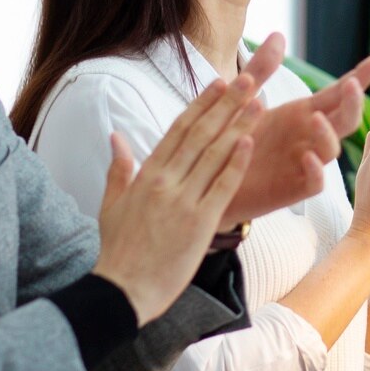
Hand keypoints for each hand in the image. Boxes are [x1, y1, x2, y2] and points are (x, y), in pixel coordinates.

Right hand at [92, 73, 260, 322]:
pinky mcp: (199, 222)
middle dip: (225, 104)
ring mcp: (182, 201)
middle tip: (247, 78)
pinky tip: (249, 142)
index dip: (201, 105)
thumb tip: (115, 136)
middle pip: (200, 134)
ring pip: (214, 154)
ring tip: (258, 100)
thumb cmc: (118, 251)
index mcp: (146, 175)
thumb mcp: (111, 205)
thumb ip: (118, 168)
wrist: (120, 292)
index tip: (218, 82)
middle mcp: (165, 182)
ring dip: (238, 125)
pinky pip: (221, 187)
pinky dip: (235, 163)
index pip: (177, 130)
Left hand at [221, 37, 369, 227]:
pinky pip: (314, 182)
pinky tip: (307, 157)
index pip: (337, 94)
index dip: (358, 78)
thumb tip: (278, 34)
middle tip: (350, 86)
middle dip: (353, 103)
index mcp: (302, 113)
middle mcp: (309, 137)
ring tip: (315, 118)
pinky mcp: (292, 188)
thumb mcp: (243, 99)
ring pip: (332, 149)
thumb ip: (261, 69)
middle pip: (344, 119)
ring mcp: (303, 162)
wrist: (207, 180)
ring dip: (328, 133)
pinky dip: (315, 170)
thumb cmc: (230, 138)